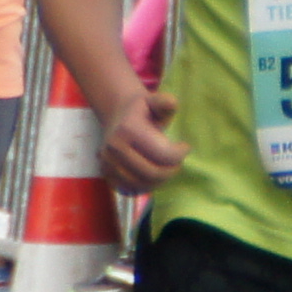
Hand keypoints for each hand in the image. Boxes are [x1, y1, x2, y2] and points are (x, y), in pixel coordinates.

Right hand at [94, 81, 188, 195]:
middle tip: (177, 162)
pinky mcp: (106, 175)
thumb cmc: (142, 110)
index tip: (185, 147)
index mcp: (128, 130)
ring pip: (142, 185)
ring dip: (160, 180)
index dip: (179, 154)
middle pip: (153, 173)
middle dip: (171, 170)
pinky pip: (131, 190)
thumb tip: (171, 103)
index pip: (162, 154)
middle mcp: (114, 149)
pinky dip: (147, 187)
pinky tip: (155, 176)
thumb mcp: (154, 101)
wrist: (118, 117)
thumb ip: (164, 102)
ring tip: (167, 168)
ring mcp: (107, 164)